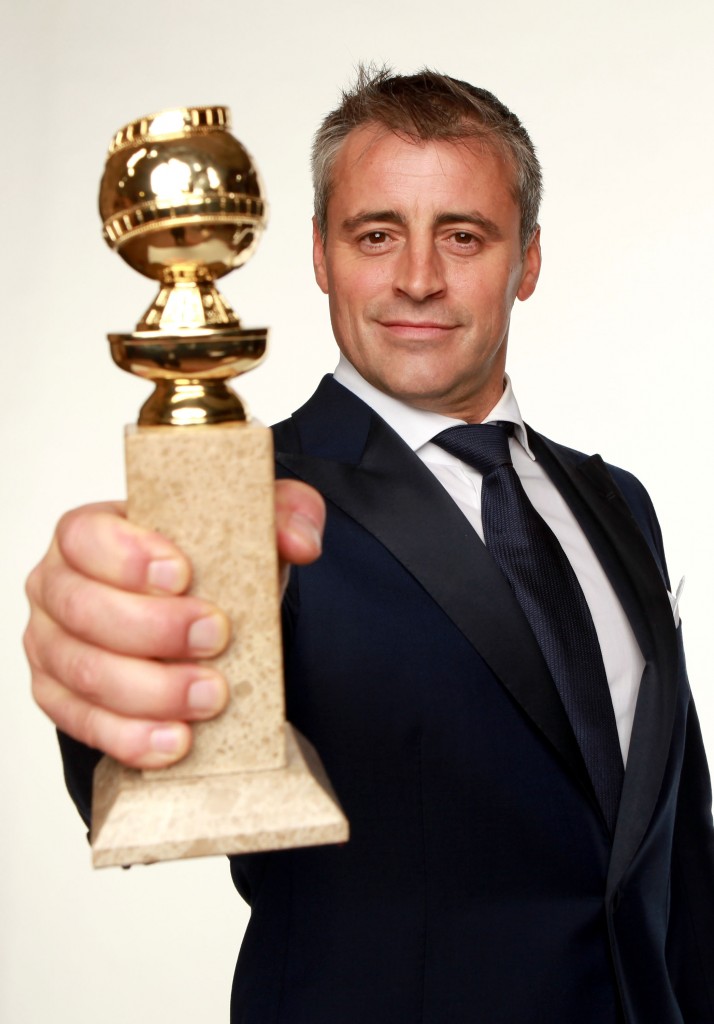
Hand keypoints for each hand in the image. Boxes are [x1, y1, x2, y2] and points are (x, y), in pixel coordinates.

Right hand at [24, 480, 324, 770]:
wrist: (198, 620)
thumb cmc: (206, 569)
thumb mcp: (250, 531)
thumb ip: (284, 515)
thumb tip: (300, 541)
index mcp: (89, 534)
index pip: (85, 536)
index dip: (126, 556)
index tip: (183, 575)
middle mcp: (58, 587)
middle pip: (84, 610)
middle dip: (153, 629)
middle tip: (215, 639)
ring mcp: (52, 646)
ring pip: (85, 673)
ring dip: (151, 690)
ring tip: (208, 697)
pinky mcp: (61, 698)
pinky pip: (83, 724)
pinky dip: (130, 737)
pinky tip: (175, 740)